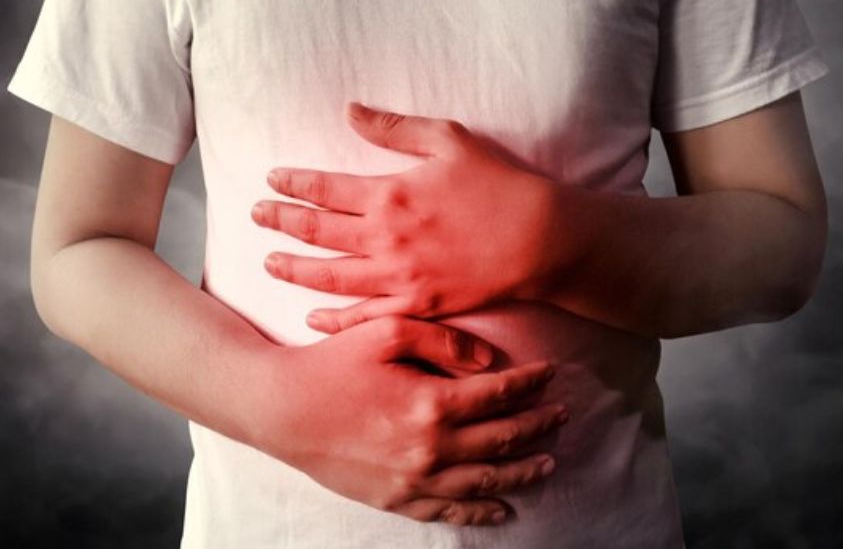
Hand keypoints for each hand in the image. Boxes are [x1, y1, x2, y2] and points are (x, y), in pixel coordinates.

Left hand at [251, 102, 577, 331]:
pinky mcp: (418, 305)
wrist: (541, 239)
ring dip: (294, 269)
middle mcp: (384, 238)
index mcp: (389, 193)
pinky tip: (312, 316)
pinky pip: (365, 317)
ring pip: (330, 276)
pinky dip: (335, 319)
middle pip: (316, 231)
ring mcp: (399, 277)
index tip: (271, 179)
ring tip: (268, 262)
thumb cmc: (498, 184)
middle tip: (255, 215)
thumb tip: (348, 111)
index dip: (292, 183)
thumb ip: (394, 128)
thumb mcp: (448, 139)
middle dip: (280, 221)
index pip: (323, 187)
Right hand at [258, 315, 568, 525]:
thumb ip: (441, 340)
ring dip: (522, 471)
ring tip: (547, 461)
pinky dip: (482, 511)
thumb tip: (489, 360)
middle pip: (502, 439)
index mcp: (432, 403)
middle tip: (561, 414)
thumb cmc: (330, 363)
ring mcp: (414, 479)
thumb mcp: (383, 332)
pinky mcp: (396, 499)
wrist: (281, 410)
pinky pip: (451, 511)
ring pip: (486, 480)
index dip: (531, 383)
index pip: (500, 394)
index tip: (551, 372)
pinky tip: (502, 507)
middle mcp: (430, 448)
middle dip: (538, 425)